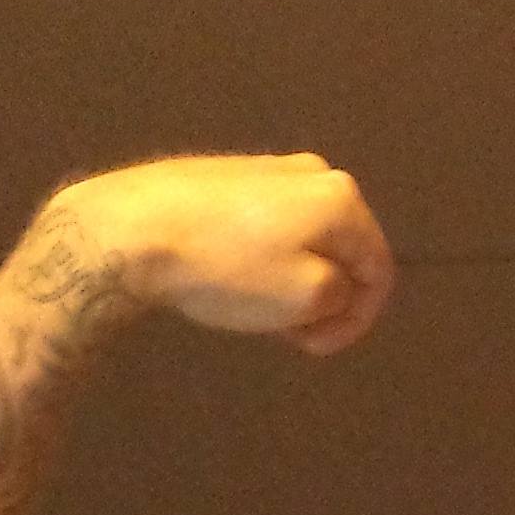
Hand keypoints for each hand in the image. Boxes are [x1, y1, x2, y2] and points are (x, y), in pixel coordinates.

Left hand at [39, 153, 394, 356]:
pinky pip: (273, 224)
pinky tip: (238, 280)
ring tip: (264, 311)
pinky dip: (270, 259)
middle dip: (328, 298)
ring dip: (298, 281)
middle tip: (294, 333)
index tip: (318, 347)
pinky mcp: (231, 173)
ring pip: (308, 239)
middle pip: (344, 250)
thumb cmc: (230, 269)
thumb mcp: (305, 298)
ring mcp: (270, 166)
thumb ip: (342, 296)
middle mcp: (315, 171)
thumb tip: (338, 286)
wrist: (137, 228)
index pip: (378, 270)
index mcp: (342, 199)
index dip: (358, 320)